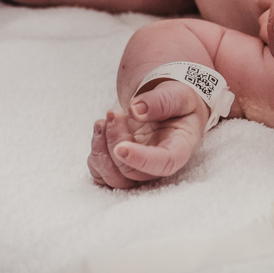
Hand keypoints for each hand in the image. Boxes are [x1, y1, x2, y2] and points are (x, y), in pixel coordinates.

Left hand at [87, 80, 208, 188]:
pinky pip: (102, 175)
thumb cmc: (176, 103)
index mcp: (178, 148)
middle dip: (115, 141)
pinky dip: (95, 154)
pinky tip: (101, 131)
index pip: (164, 164)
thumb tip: (136, 110)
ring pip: (114, 178)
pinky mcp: (121, 168)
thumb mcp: (178, 94)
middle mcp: (158, 166)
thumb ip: (162, 101)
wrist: (165, 106)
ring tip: (103, 121)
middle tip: (113, 113)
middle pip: (132, 172)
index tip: (121, 147)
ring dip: (100, 150)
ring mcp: (138, 170)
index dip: (141, 160)